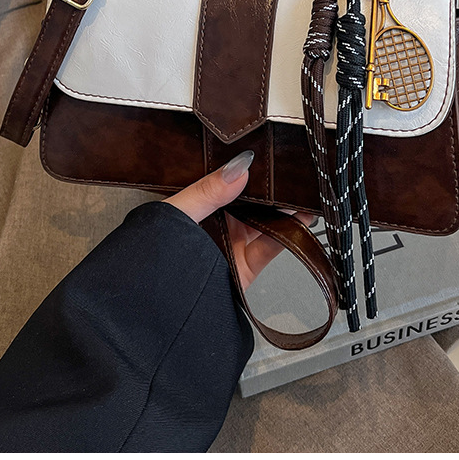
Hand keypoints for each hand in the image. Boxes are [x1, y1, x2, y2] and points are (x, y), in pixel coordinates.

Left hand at [163, 151, 313, 289]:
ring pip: (266, 221)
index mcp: (198, 204)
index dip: (248, 170)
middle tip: (292, 173)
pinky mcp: (246, 267)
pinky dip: (290, 233)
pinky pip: (272, 246)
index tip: (268, 156)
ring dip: (286, 210)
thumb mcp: (179, 212)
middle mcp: (217, 223)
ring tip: (303, 193)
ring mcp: (233, 244)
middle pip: (252, 201)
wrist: (155, 303)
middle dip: (272, 189)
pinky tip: (301, 220)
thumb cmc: (155, 254)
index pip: (228, 181)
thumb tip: (238, 168)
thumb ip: (208, 191)